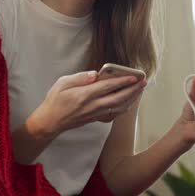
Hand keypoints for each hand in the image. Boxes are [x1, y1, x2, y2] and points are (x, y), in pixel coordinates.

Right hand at [30, 70, 147, 136]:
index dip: (122, 81)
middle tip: (143, 82)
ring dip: (131, 99)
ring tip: (140, 90)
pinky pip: (114, 114)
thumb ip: (79, 77)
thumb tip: (95, 74)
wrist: (50, 122)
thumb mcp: (62, 83)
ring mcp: (95, 114)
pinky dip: (124, 108)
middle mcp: (92, 106)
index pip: (107, 87)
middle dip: (133, 90)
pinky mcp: (96, 119)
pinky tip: (128, 102)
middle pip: (118, 98)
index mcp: (84, 95)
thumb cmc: (55, 100)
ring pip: (119, 107)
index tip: (134, 77)